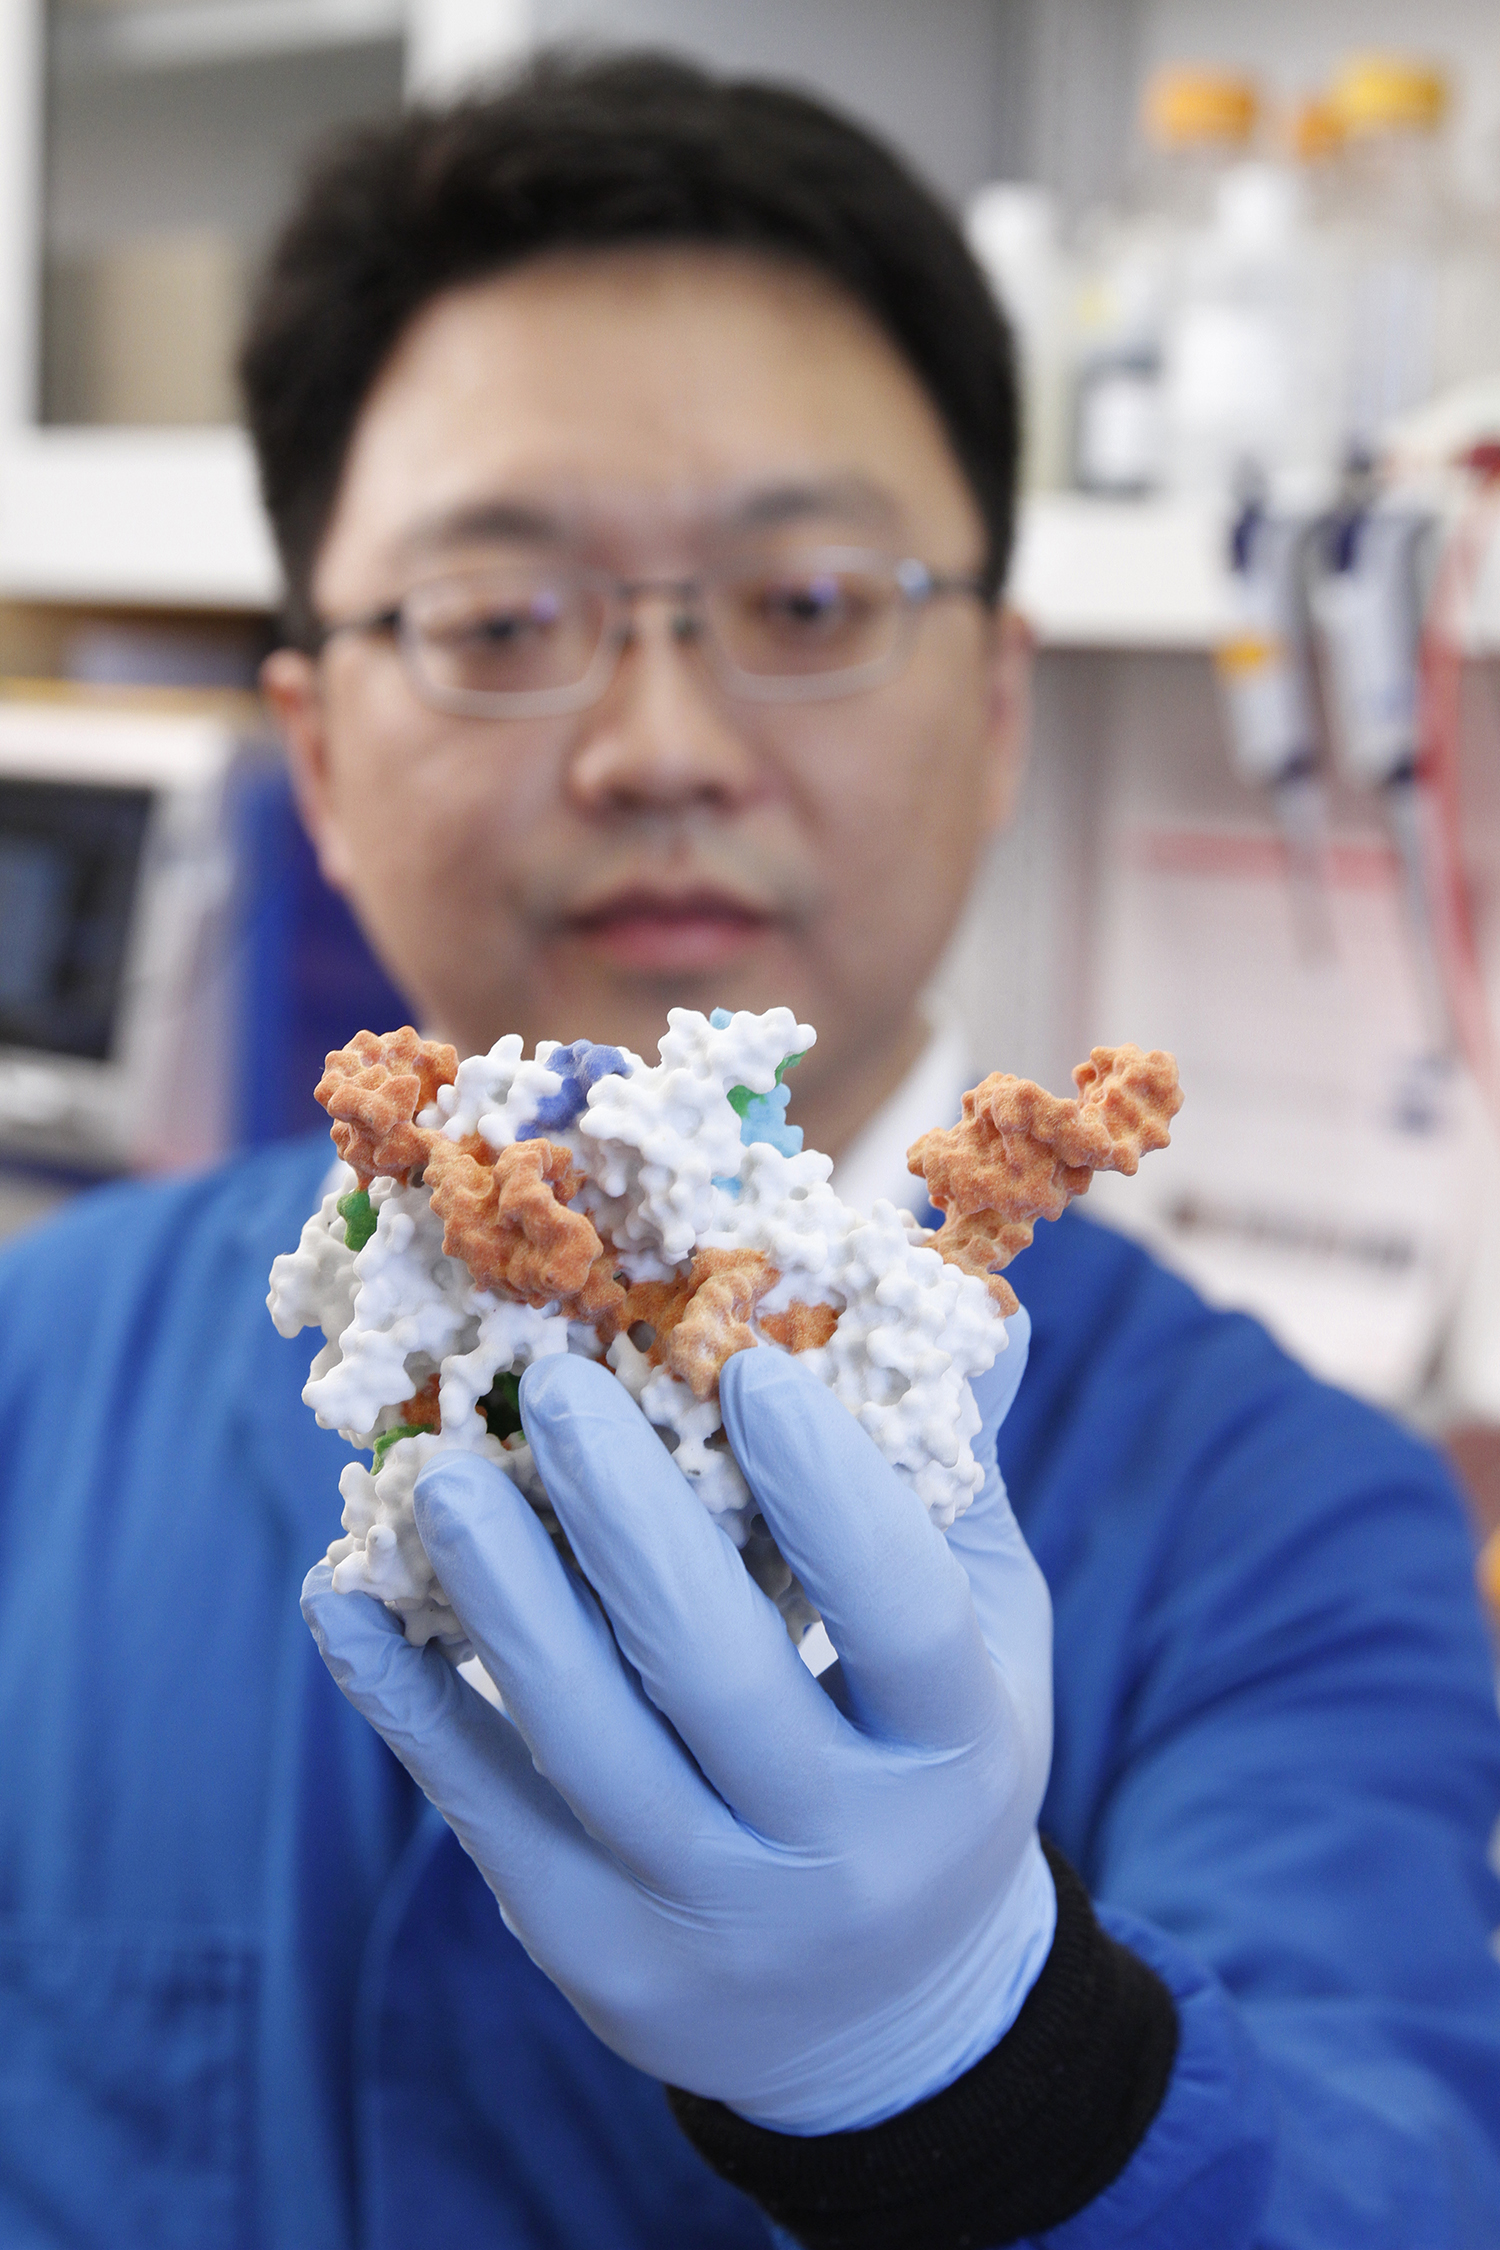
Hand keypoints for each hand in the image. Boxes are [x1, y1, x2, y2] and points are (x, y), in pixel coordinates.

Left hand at [302, 1312, 1054, 2134]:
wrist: (882, 2019)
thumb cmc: (930, 1765)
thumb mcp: (987, 1637)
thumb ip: (956, 1481)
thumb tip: (973, 1308)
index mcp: (960, 1754)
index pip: (895, 1608)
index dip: (823, 1482)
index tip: (742, 1361)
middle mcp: (845, 1856)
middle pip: (714, 1668)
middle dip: (625, 1513)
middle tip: (557, 1383)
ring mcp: (711, 1922)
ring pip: (583, 1739)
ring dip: (499, 1593)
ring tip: (441, 1475)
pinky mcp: (592, 1953)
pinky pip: (484, 1809)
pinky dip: (405, 1699)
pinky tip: (342, 1599)